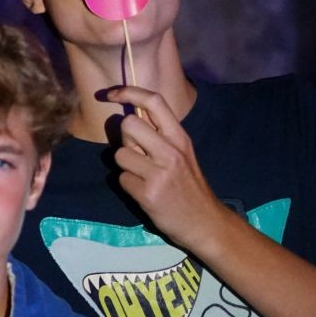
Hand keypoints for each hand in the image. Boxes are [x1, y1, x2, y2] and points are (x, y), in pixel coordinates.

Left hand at [104, 86, 234, 252]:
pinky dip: (128, 185)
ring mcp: (160, 172)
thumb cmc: (189, 187)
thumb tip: (130, 116)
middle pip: (128, 124)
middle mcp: (171, 151)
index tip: (110, 94)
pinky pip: (121, 179)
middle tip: (138, 155)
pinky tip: (145, 193)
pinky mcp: (148, 193)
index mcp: (180, 138)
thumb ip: (160, 136)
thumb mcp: (182, 154)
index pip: (154, 102)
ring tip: (144, 177)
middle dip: (125, 139)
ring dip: (126, 166)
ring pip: (120, 154)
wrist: (205, 223)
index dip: (128, 92)